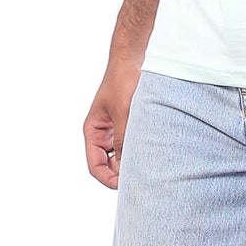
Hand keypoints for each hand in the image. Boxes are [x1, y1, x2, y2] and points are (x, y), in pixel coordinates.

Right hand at [84, 56, 142, 189]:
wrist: (132, 60)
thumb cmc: (123, 81)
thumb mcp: (124, 112)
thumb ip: (123, 138)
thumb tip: (127, 165)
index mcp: (93, 131)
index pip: (95, 166)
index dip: (108, 179)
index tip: (126, 186)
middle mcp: (102, 134)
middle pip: (108, 165)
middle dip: (122, 173)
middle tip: (143, 179)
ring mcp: (115, 130)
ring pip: (121, 157)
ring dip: (132, 162)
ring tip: (149, 166)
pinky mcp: (128, 125)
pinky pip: (131, 145)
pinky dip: (138, 151)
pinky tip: (152, 152)